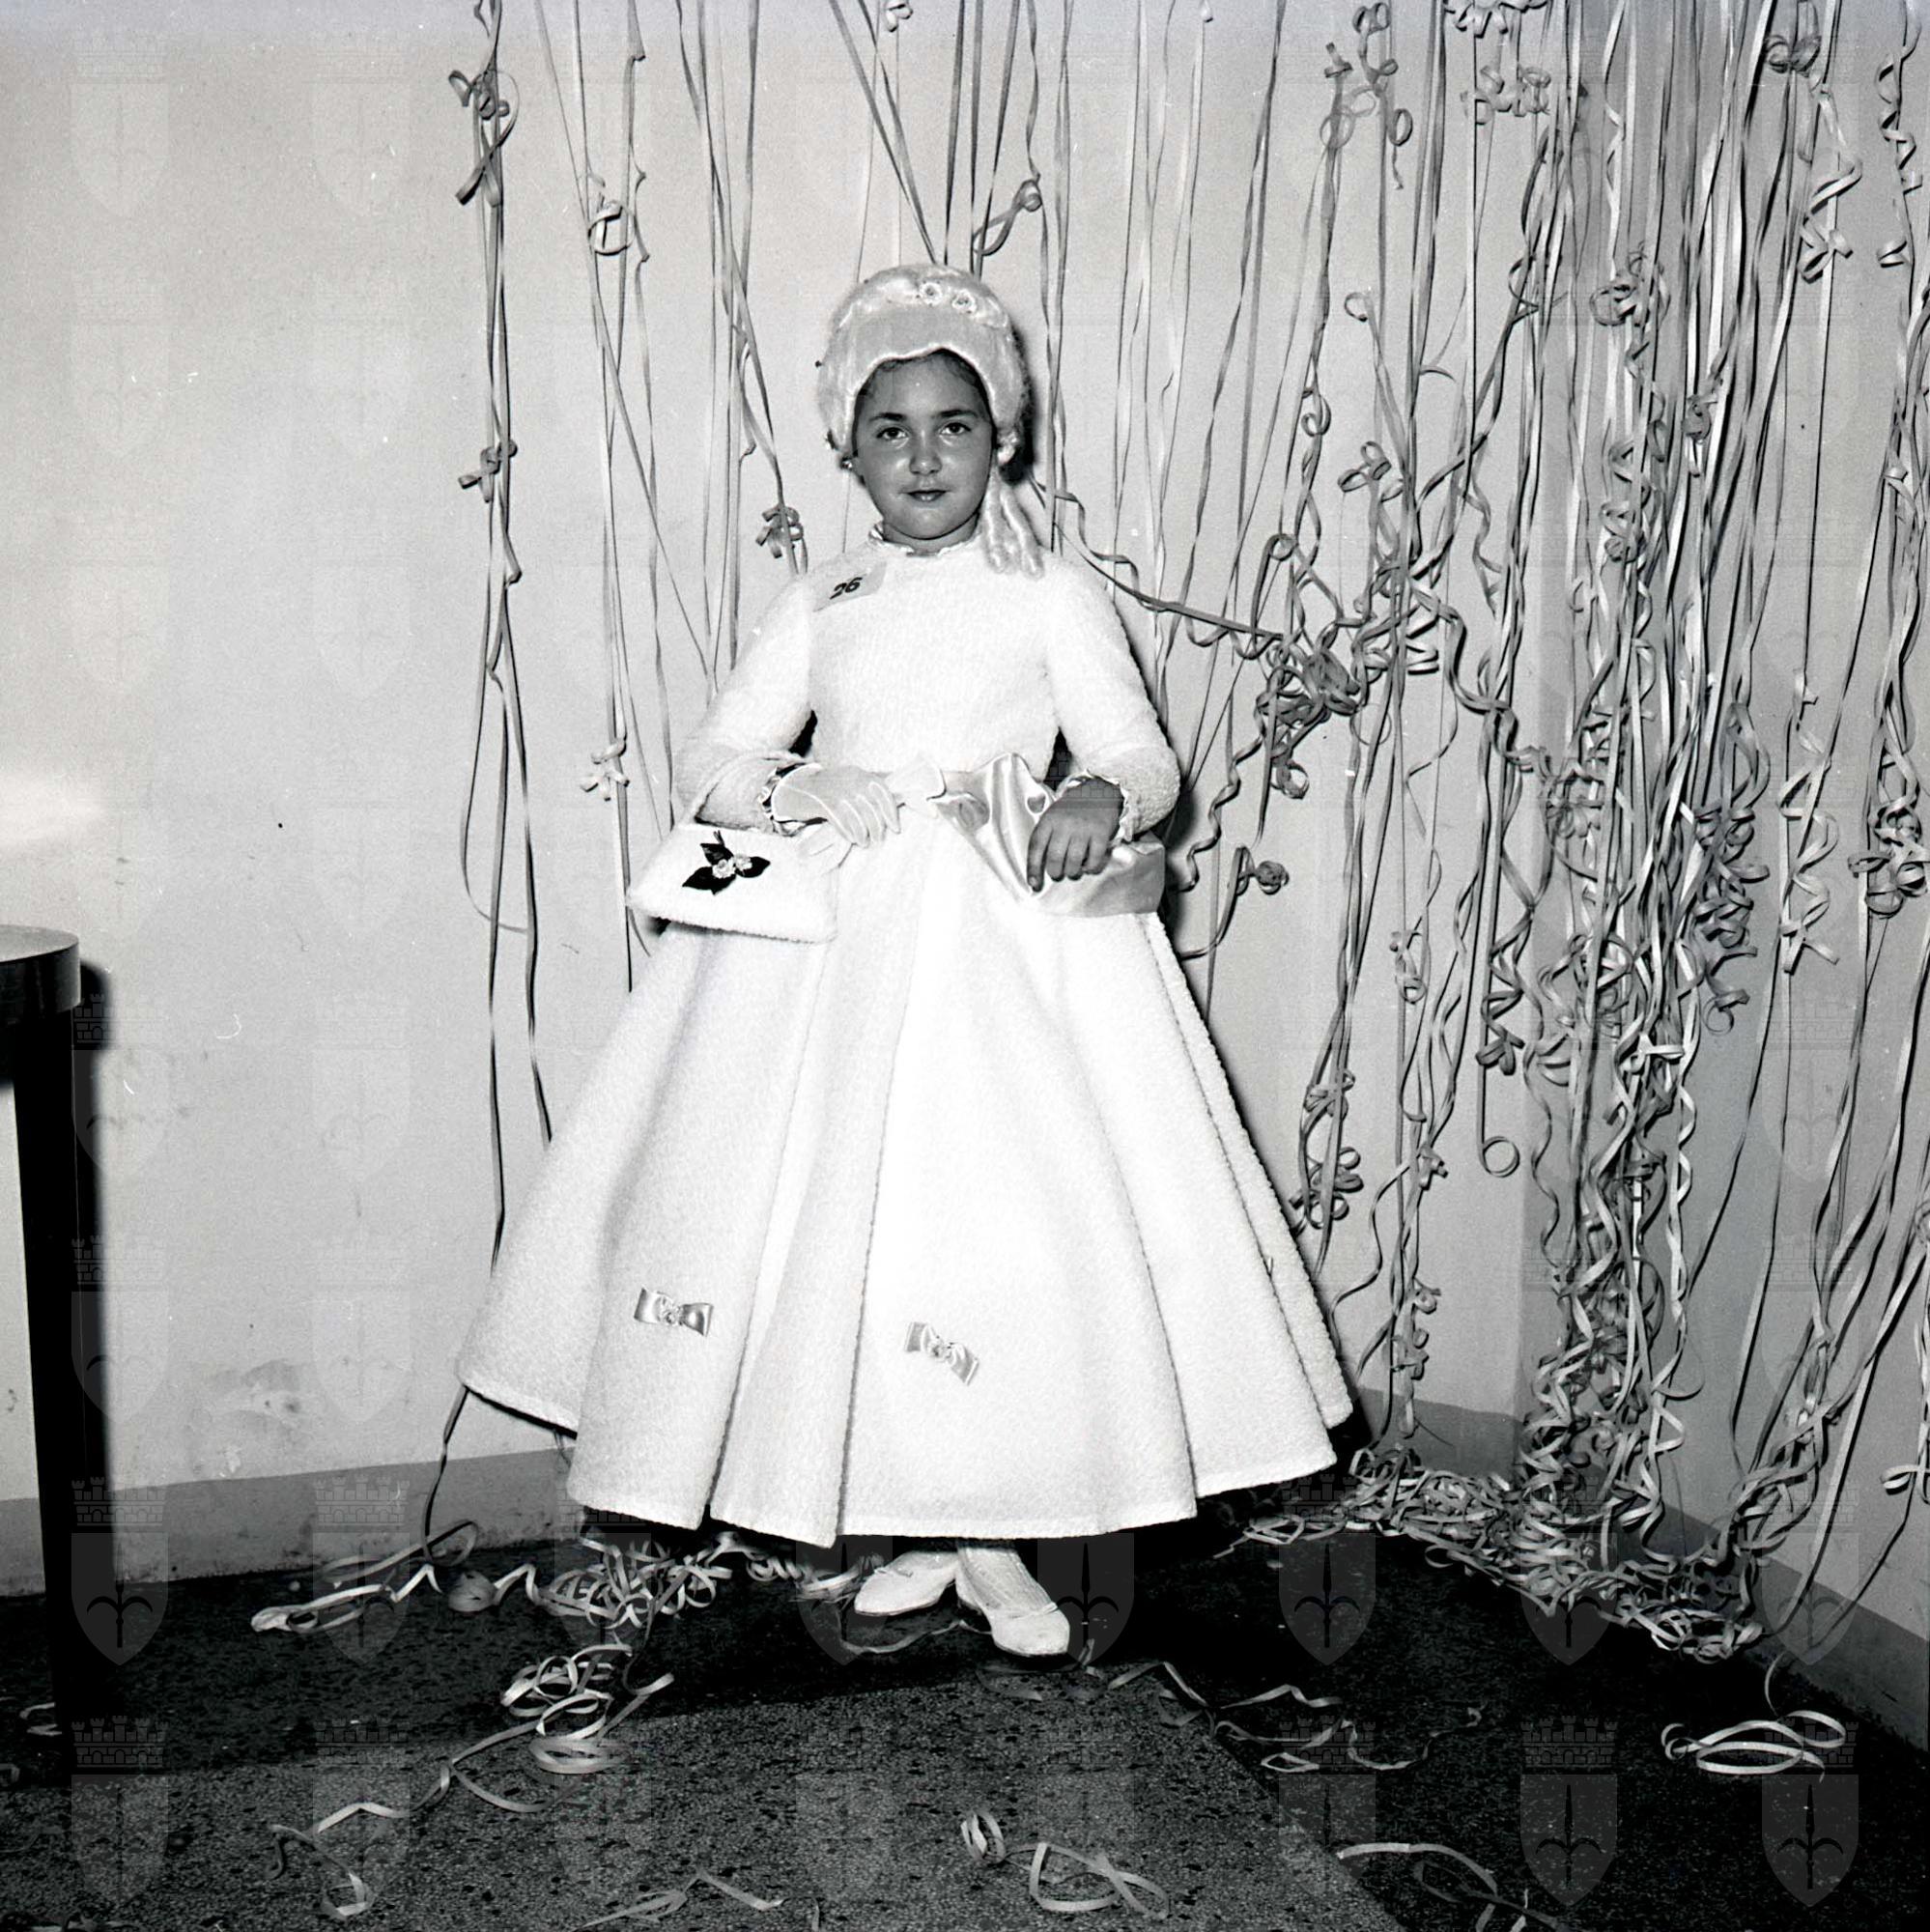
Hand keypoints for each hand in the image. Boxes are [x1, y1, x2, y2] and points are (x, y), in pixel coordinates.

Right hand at [768, 762, 900, 845]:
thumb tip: (902, 794)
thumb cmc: (829, 788)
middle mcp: (850, 780)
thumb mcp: (851, 780)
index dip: (891, 813)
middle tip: (878, 840)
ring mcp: (836, 792)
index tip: (895, 828)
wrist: (796, 787)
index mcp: (860, 774)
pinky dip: (848, 833)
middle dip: (877, 828)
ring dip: (862, 834)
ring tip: (864, 842)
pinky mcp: (823, 803)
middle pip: (872, 809)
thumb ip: (872, 787)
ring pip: (857, 818)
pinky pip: (842, 822)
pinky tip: (851, 839)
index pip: (884, 793)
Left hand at [1027, 777, 1122, 889]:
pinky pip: (1094, 859)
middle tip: (1057, 873)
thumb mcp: (1052, 815)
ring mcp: (1083, 828)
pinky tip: (1088, 865)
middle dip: (1055, 872)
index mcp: (1049, 820)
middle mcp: (1065, 824)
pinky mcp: (1100, 833)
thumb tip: (1037, 867)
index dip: (1033, 868)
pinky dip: (1090, 867)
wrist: (1097, 792)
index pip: (1036, 847)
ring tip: (1072, 870)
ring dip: (1072, 872)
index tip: (1034, 883)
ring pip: (1073, 861)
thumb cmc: (1071, 809)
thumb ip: (1044, 836)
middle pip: (1054, 857)